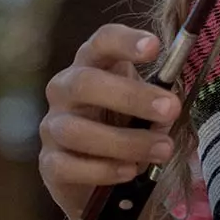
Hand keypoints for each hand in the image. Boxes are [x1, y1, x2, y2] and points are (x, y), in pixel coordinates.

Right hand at [39, 24, 180, 219]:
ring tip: (162, 150)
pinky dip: (103, 169)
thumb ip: (157, 104)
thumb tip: (170, 107)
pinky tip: (129, 171)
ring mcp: (52, 126)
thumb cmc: (125, 129)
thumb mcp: (144, 109)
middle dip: (130, 96)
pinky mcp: (49, 163)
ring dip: (126, 142)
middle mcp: (65, 90)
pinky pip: (68, 166)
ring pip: (77, 130)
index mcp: (91, 65)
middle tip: (170, 109)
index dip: (125, 41)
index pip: (101, 42)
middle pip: (85, 82)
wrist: (98, 178)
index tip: (155, 48)